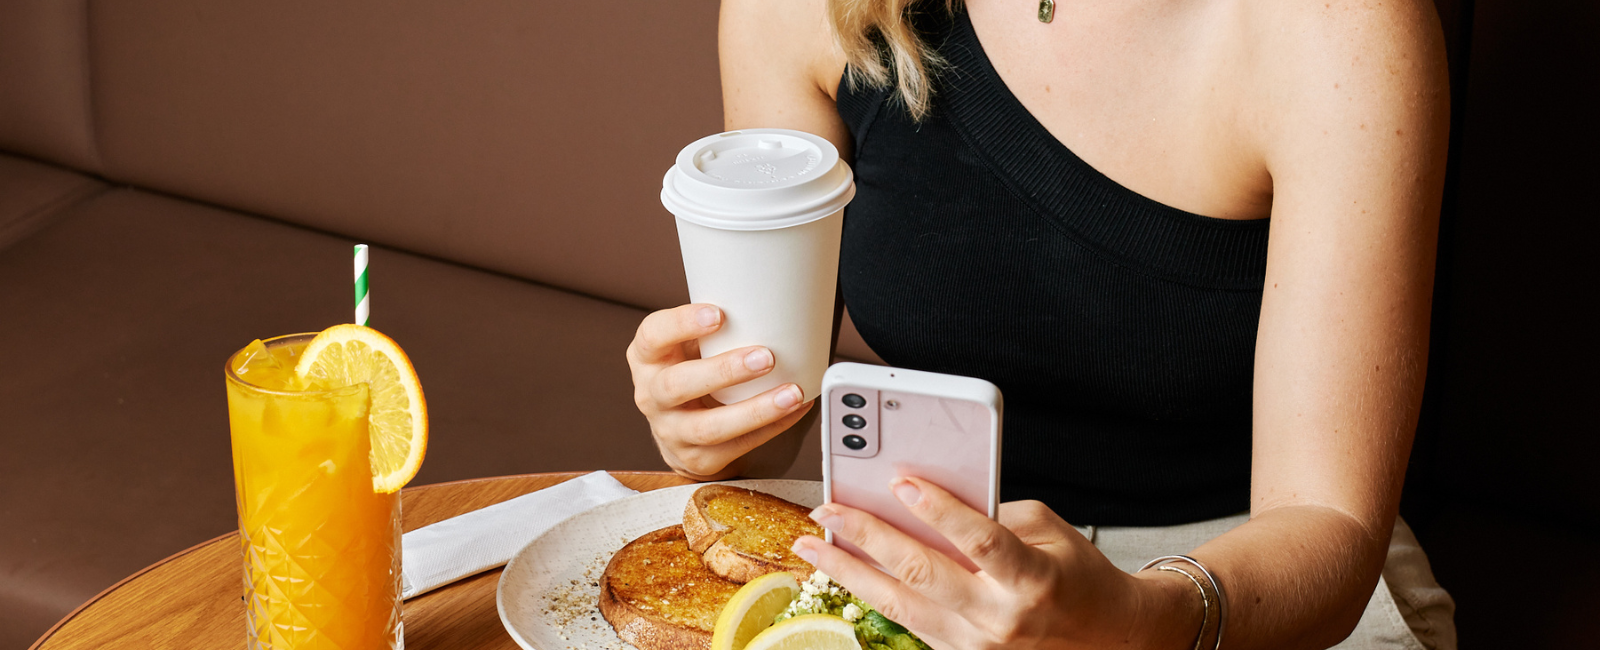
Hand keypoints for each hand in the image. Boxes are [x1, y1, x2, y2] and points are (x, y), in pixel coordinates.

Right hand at [626, 304, 812, 478]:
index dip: (681, 324)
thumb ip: (716, 328)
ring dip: (755, 410)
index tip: (718, 313)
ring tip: (791, 393)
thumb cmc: (693, 369)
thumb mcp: (690, 346)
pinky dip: (772, 427)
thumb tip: (774, 296)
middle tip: (767, 357)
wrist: (681, 429)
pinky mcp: (696, 458)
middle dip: (724, 371)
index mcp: (648, 357)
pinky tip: (795, 409)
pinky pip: (737, 446)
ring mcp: (671, 431)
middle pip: (678, 385)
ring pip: (710, 427)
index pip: (653, 336)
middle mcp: (651, 395)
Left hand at [791, 477, 1163, 649]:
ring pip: (900, 605)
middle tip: (829, 509)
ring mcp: (978, 645)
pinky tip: (845, 572)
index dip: (940, 511)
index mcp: (1032, 579)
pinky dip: (873, 594)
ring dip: (850, 572)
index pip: (979, 541)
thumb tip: (929, 497)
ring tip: (814, 546)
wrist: (1108, 637)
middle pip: (923, 573)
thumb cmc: (1077, 576)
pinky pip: (908, 623)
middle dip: (868, 537)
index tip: (902, 482)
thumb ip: (993, 514)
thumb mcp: (1048, 530)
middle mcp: (1001, 617)